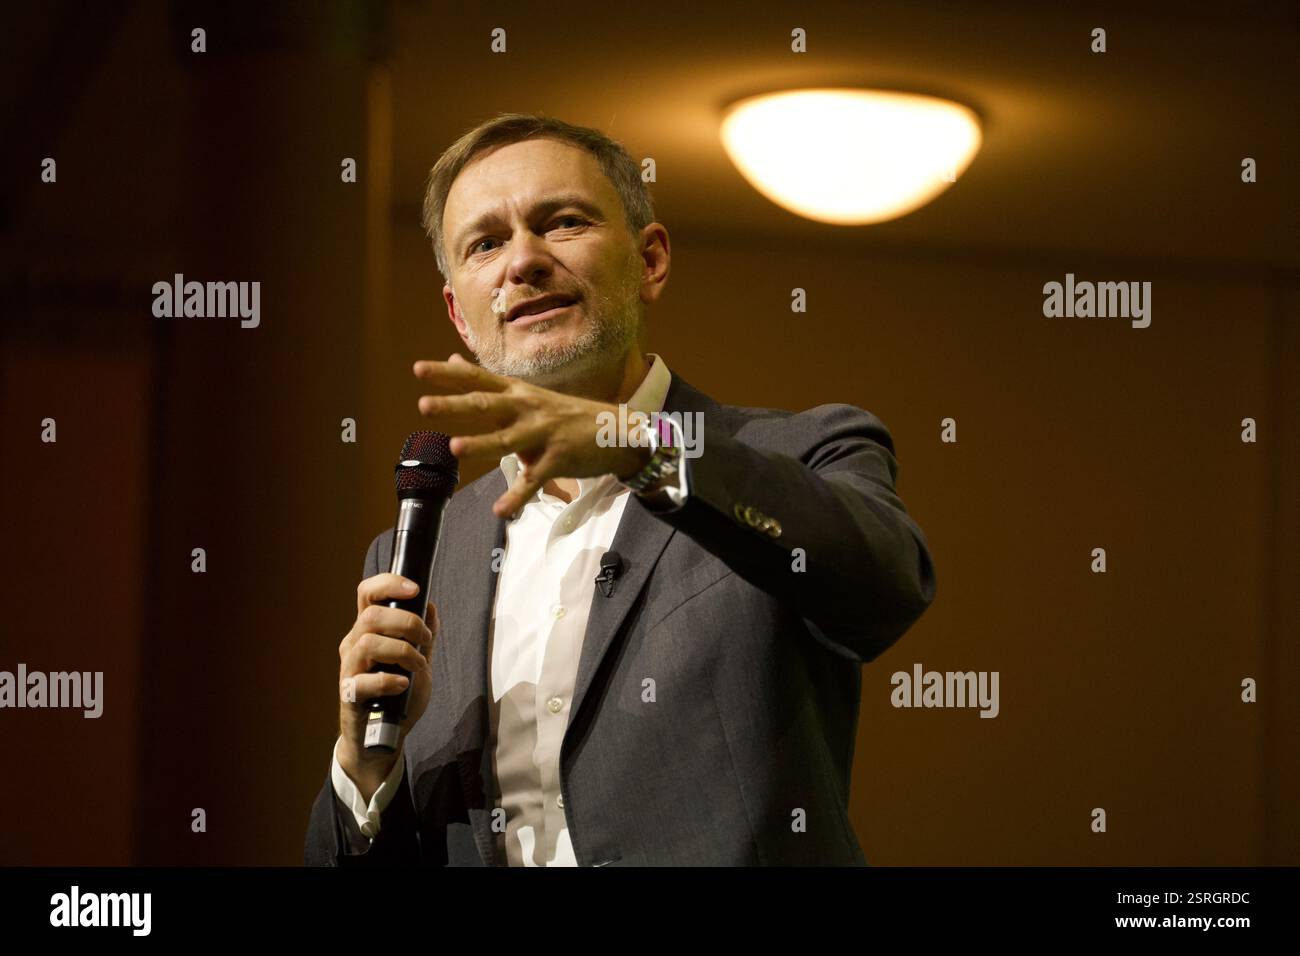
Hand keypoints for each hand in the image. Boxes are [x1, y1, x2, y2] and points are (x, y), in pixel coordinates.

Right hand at [336, 572, 436, 799]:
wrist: (382, 736)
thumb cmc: (397, 696)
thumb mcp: (417, 662)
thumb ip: (422, 637)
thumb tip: (431, 606)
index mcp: (368, 630)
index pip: (367, 593)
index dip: (388, 584)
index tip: (415, 589)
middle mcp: (354, 644)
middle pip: (370, 615)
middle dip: (406, 622)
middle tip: (425, 639)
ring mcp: (349, 669)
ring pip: (367, 642)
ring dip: (402, 651)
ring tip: (418, 665)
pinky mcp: (349, 695)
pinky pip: (363, 681)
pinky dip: (389, 680)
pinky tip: (403, 684)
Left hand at [414, 354, 651, 517]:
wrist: (615, 431)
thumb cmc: (565, 414)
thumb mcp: (527, 394)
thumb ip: (488, 384)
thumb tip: (454, 361)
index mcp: (517, 393)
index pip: (477, 379)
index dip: (447, 374)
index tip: (417, 369)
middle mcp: (527, 409)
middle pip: (486, 406)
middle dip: (455, 406)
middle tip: (424, 405)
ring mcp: (543, 433)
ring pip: (507, 440)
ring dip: (481, 445)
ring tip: (455, 449)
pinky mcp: (558, 458)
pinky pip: (534, 481)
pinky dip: (518, 498)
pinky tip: (501, 511)